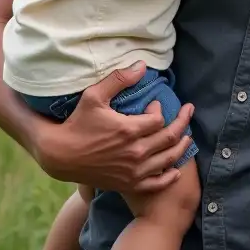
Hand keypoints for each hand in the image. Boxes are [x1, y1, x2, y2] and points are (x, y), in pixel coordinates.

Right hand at [34, 61, 194, 194]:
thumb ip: (119, 79)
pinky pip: (155, 184)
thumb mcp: (95, 95)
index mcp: (129, 130)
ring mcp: (132, 171)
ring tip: (188, 136)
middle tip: (188, 110)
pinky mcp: (127, 184)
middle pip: (170, 138)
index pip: (159, 119)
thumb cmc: (77, 123)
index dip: (160, 109)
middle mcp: (135, 153)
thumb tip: (142, 65)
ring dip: (181, 146)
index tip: (155, 103)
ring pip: (167, 159)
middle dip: (182, 122)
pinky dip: (168, 177)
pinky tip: (175, 170)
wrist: (60, 156)